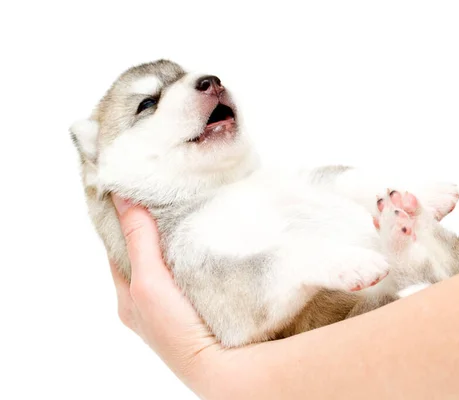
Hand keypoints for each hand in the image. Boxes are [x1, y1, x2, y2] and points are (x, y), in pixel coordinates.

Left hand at [109, 196, 253, 397]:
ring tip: (186, 210)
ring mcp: (174, 304)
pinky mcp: (197, 304)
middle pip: (144, 253)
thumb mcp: (148, 280)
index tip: (131, 189)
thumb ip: (138, 240)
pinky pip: (189, 271)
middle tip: (163, 194)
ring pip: (168, 261)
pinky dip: (193, 252)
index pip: (118, 248)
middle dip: (151, 226)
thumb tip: (122, 197)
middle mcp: (147, 301)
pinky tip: (205, 239)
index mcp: (128, 296)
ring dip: (175, 239)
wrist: (219, 366)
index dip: (122, 219)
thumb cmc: (175, 330)